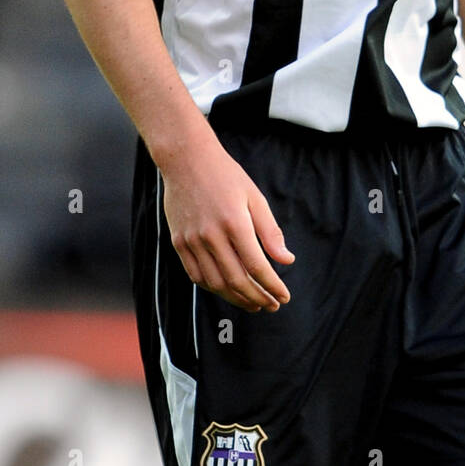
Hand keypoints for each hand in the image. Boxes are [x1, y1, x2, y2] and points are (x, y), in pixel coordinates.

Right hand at [161, 137, 294, 312]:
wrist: (186, 160)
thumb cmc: (226, 176)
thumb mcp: (254, 197)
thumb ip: (270, 231)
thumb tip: (286, 261)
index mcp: (235, 223)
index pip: (257, 266)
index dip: (272, 286)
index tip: (284, 296)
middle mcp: (211, 235)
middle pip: (236, 280)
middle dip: (257, 298)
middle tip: (272, 305)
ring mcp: (191, 240)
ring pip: (215, 283)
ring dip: (236, 298)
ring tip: (253, 303)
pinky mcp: (178, 242)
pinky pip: (196, 275)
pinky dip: (213, 288)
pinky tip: (227, 290)